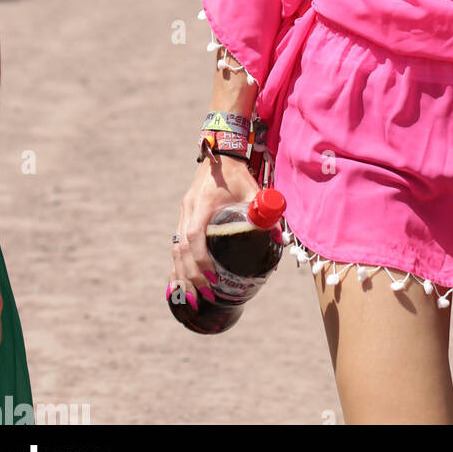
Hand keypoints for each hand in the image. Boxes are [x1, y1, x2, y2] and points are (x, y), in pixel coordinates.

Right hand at [169, 154, 260, 311]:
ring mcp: (183, 214)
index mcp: (202, 204)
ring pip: (175, 249)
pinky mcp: (183, 218)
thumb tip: (278, 238)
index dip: (201, 259)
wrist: (220, 154)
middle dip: (192, 275)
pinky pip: (176, 245)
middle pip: (181, 248)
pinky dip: (178, 265)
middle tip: (208, 295)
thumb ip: (264, 211)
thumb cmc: (237, 174)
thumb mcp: (252, 190)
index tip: (212, 277)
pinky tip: (181, 282)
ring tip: (194, 297)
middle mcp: (188, 210)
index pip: (194, 237)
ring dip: (183, 274)